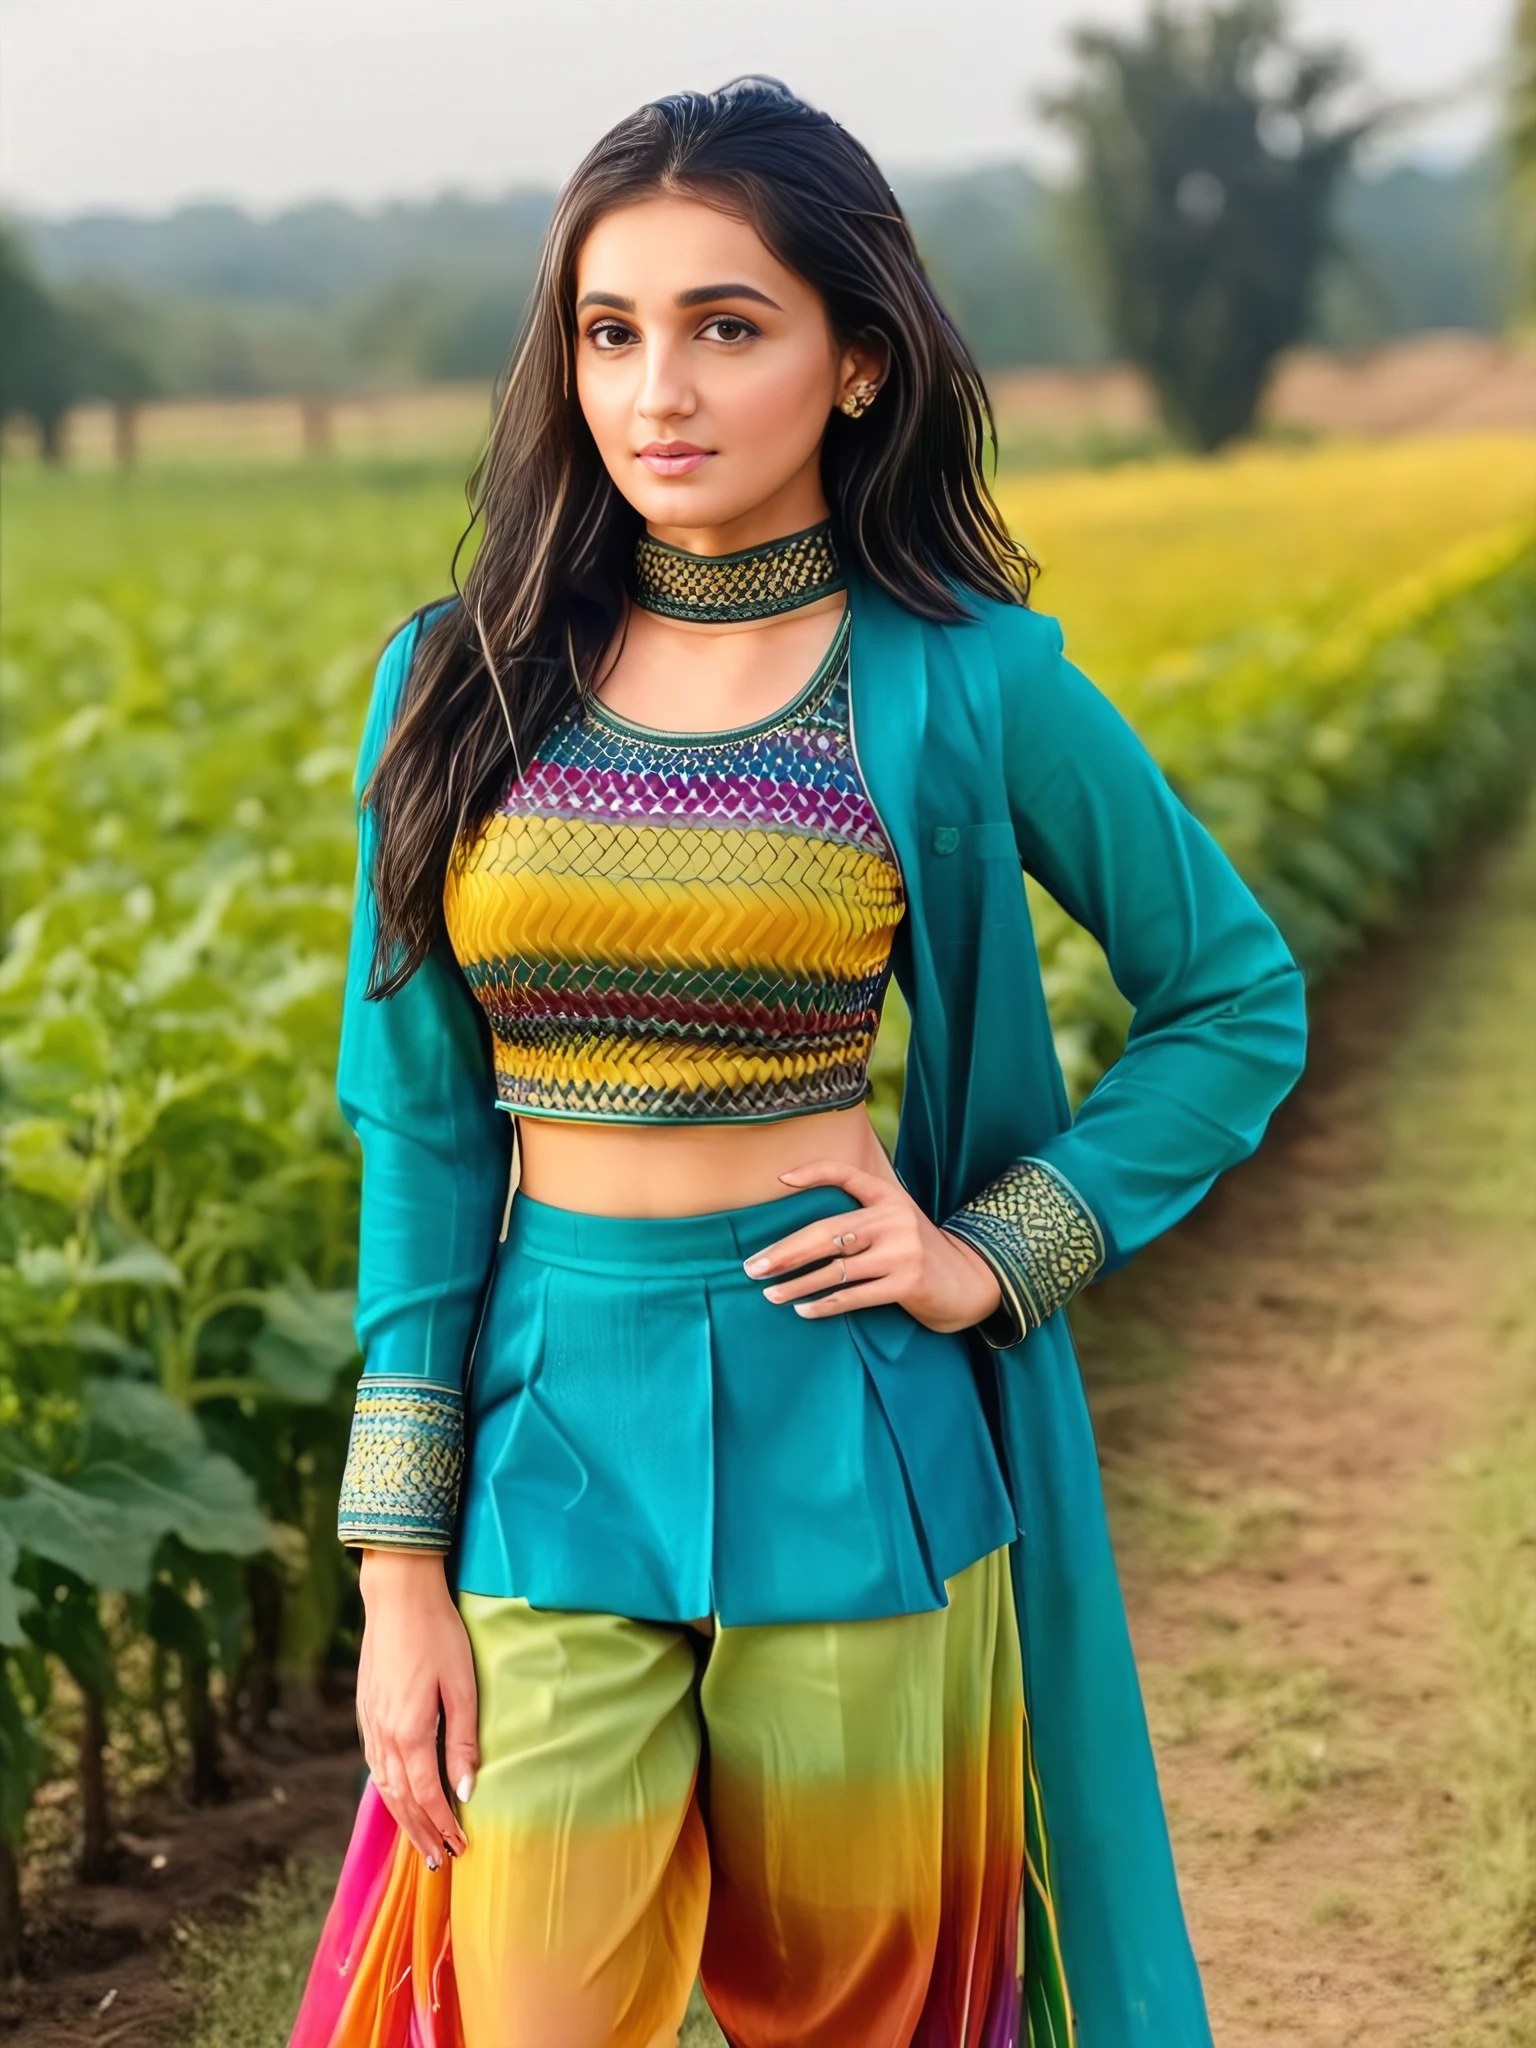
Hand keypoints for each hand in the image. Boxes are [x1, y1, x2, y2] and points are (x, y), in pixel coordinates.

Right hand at [356, 1549, 477, 1868]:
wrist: (398, 1596)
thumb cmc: (438, 1635)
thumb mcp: (461, 1686)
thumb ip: (463, 1742)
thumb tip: (465, 1792)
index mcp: (409, 1733)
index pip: (428, 1796)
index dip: (444, 1826)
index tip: (460, 1848)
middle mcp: (383, 1736)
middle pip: (402, 1801)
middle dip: (422, 1833)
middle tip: (439, 1862)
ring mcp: (370, 1724)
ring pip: (384, 1787)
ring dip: (403, 1818)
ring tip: (420, 1840)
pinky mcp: (365, 1712)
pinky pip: (375, 1766)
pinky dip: (387, 1791)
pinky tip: (398, 1797)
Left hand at [743, 1160, 1002, 1333]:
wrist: (968, 1283)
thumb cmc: (918, 1253)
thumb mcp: (895, 1223)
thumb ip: (862, 1219)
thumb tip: (802, 1237)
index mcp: (889, 1197)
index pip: (847, 1175)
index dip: (814, 1172)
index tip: (780, 1179)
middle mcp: (894, 1218)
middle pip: (827, 1232)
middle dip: (785, 1251)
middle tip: (753, 1265)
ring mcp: (901, 1250)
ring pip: (835, 1269)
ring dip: (796, 1284)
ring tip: (769, 1293)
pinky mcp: (907, 1282)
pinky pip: (854, 1295)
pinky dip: (824, 1304)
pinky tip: (802, 1310)